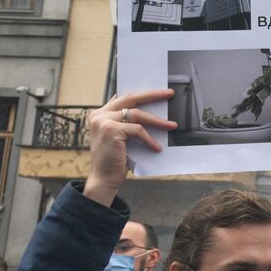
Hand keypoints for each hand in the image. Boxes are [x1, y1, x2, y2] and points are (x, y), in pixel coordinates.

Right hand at [84, 90, 176, 207]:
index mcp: (100, 114)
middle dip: (152, 94)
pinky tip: (157, 148)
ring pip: (137, 114)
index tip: (157, 90)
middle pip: (131, 98)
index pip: (122, 97)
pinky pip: (138, 130)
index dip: (141, 93)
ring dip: (158, 121)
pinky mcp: (111, 130)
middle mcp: (99, 115)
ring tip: (172, 126)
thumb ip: (128, 124)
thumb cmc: (114, 160)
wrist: (103, 179)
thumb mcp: (120, 138)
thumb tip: (152, 113)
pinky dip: (149, 139)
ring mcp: (103, 121)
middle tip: (169, 93)